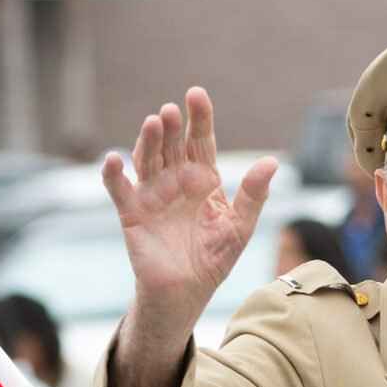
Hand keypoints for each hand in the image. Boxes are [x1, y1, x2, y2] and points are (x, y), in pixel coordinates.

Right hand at [102, 88, 276, 331]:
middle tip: (172, 110)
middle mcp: (175, 180)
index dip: (199, 118)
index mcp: (202, 179)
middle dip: (171, 127)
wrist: (187, 291)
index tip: (197, 95)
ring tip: (153, 122)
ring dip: (147, 141)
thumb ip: (254, 195)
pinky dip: (114, 174)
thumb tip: (272, 162)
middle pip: (171, 145)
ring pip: (147, 159)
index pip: (200, 141)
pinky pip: (119, 189)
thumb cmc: (214, 258)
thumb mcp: (241, 226)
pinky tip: (115, 159)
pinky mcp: (131, 213)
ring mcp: (152, 194)